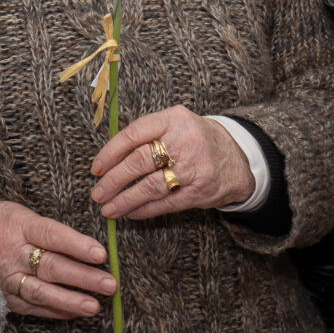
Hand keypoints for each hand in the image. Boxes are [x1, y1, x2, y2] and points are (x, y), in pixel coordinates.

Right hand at [0, 198, 114, 319]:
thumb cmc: (0, 222)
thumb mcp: (21, 214)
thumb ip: (49, 231)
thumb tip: (88, 249)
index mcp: (17, 226)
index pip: (51, 236)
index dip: (77, 245)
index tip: (101, 254)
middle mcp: (10, 254)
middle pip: (50, 267)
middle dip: (83, 277)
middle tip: (109, 284)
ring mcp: (4, 278)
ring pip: (41, 292)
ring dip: (70, 300)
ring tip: (94, 306)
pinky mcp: (1, 296)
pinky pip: (31, 307)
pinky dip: (54, 311)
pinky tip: (74, 313)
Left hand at [91, 106, 254, 219]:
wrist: (238, 157)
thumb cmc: (195, 139)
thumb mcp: (175, 124)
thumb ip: (146, 135)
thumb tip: (107, 159)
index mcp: (173, 119)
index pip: (133, 134)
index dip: (110, 153)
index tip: (96, 169)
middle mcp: (184, 140)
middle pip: (139, 161)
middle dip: (114, 180)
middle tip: (98, 193)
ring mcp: (193, 167)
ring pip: (150, 186)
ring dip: (125, 200)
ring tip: (108, 209)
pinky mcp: (199, 191)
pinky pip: (165, 204)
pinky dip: (145, 210)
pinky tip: (130, 213)